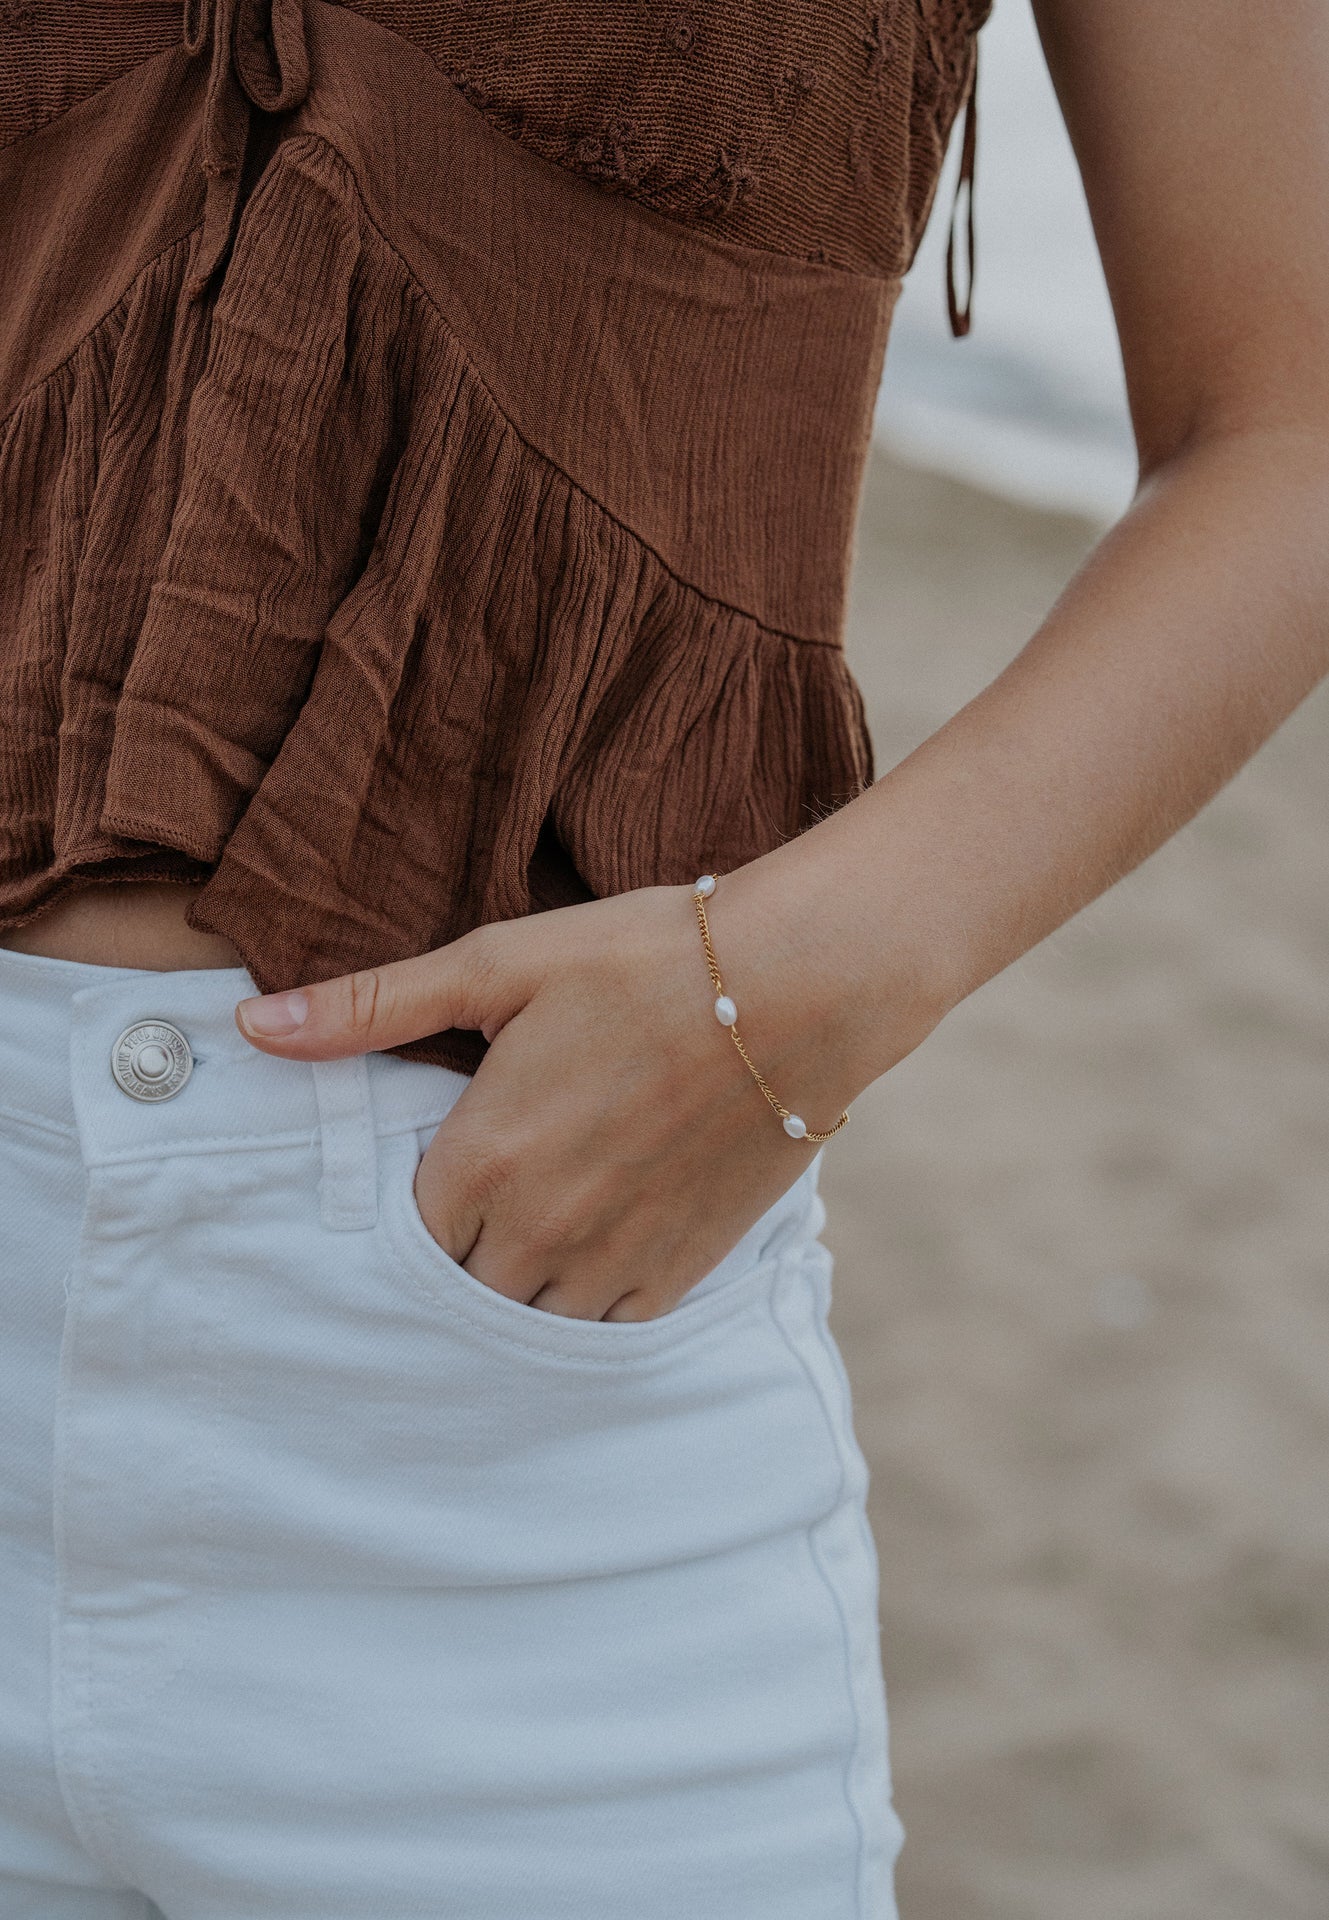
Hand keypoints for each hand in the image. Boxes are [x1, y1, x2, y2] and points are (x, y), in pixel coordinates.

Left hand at [231, 869, 875, 1319]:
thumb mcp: (500, 964)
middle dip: (452, 1258)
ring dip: (513, 1291)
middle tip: (473, 1209)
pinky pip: (605, 1330)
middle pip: (456, 1292)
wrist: (801, 987)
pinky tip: (588, 1259)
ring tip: (524, 1239)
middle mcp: (539, 1229)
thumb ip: (371, 1006)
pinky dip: (584, 1308)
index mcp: (483, 1157)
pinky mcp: (681, 1270)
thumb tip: (252, 1024)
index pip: (399, 1239)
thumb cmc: (647, 960)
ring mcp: (614, 1258)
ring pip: (526, 1323)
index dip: (404, 1214)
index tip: (427, 1177)